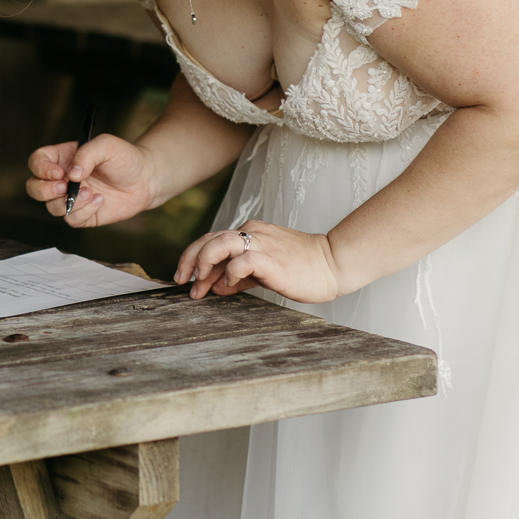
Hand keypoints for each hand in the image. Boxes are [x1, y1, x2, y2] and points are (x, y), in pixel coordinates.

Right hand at [26, 134, 157, 226]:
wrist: (145, 179)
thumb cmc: (124, 158)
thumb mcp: (107, 145)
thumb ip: (87, 154)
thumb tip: (72, 174)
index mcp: (62, 158)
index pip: (37, 162)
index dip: (41, 169)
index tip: (59, 173)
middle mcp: (62, 179)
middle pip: (34, 188)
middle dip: (44, 191)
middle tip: (65, 188)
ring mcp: (71, 198)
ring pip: (51, 207)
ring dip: (69, 203)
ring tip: (91, 193)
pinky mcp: (83, 215)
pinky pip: (72, 220)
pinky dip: (85, 212)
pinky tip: (100, 200)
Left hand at [174, 220, 342, 302]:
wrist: (333, 264)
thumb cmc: (302, 268)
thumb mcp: (263, 270)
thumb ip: (239, 276)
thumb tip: (216, 286)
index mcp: (250, 232)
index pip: (211, 239)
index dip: (193, 258)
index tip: (186, 279)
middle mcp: (252, 233)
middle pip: (208, 240)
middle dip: (190, 262)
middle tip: (185, 283)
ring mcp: (261, 244)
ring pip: (219, 244)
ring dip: (204, 264)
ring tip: (201, 285)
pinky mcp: (271, 259)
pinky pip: (241, 261)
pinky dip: (229, 273)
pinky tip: (228, 286)